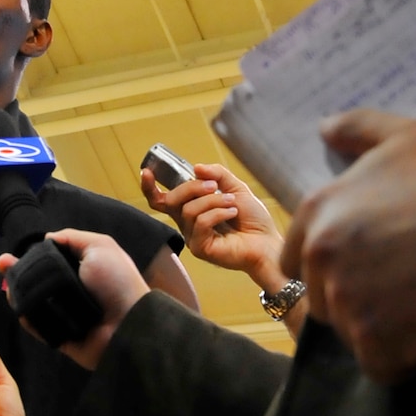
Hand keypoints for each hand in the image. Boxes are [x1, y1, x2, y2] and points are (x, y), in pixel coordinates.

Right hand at [0, 230, 148, 370]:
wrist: (128, 324)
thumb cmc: (117, 282)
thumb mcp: (101, 246)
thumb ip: (73, 238)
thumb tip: (47, 238)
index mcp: (81, 269)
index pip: (51, 261)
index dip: (33, 256)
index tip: (17, 252)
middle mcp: (71, 290)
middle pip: (38, 280)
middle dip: (18, 271)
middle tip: (2, 264)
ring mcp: (64, 314)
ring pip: (34, 302)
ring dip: (18, 292)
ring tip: (7, 285)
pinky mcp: (60, 335)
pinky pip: (38, 326)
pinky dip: (27, 317)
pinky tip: (18, 304)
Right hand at [142, 160, 289, 287]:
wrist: (267, 242)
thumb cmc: (253, 219)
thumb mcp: (236, 188)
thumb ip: (217, 175)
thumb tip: (196, 168)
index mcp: (192, 208)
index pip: (163, 199)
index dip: (150, 187)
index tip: (147, 172)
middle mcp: (187, 223)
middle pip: (172, 200)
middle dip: (192, 187)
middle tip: (215, 186)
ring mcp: (192, 237)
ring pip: (189, 210)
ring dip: (213, 201)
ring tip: (232, 203)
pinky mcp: (199, 248)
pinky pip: (201, 222)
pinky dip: (218, 213)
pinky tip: (232, 213)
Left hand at [280, 110, 415, 383]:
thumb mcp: (409, 137)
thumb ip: (359, 128)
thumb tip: (324, 128)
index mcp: (320, 210)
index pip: (299, 259)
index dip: (334, 268)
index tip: (373, 267)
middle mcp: (322, 255)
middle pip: (323, 300)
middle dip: (356, 300)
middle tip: (406, 287)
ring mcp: (348, 299)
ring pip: (350, 333)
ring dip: (381, 331)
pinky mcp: (377, 340)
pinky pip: (379, 365)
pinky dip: (403, 361)